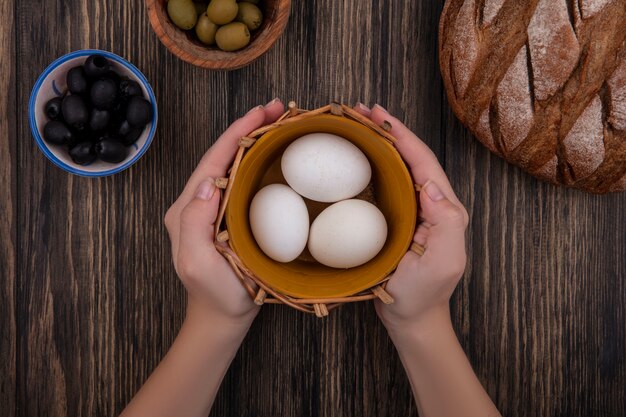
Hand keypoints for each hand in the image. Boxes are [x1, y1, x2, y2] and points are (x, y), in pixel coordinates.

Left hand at [164, 99, 284, 324]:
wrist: (222, 317)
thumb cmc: (214, 294)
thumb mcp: (198, 262)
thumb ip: (193, 223)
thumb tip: (207, 182)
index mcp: (187, 209)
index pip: (213, 160)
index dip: (237, 132)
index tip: (262, 112)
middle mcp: (197, 203)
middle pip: (223, 155)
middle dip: (249, 128)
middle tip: (280, 109)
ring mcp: (212, 208)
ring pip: (234, 164)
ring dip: (256, 140)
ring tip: (280, 122)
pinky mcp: (227, 216)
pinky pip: (243, 181)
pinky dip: (259, 161)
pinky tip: (276, 155)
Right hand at [353, 103, 468, 330]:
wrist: (411, 317)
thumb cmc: (424, 293)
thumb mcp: (443, 262)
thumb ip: (446, 222)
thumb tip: (430, 184)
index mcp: (443, 208)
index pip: (423, 162)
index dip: (402, 135)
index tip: (378, 115)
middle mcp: (429, 203)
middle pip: (409, 157)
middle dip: (387, 131)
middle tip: (360, 111)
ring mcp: (411, 211)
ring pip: (396, 168)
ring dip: (377, 144)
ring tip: (355, 126)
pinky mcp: (395, 220)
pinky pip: (384, 186)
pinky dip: (370, 167)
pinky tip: (353, 160)